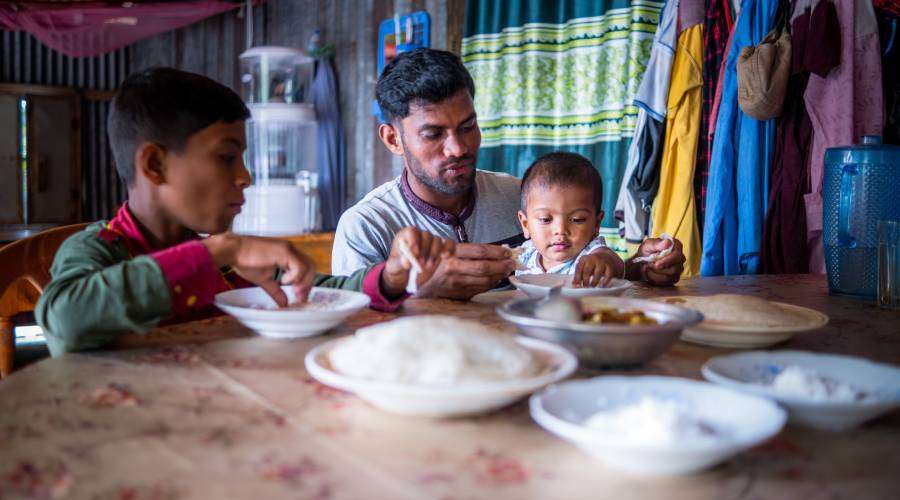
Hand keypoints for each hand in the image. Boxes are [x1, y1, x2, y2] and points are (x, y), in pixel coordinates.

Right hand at [202, 233, 316, 306]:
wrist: (232, 250)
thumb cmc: (245, 261)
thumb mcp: (264, 279)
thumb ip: (276, 290)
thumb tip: (284, 304)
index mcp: (287, 254)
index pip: (306, 267)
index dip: (306, 282)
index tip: (301, 296)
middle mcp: (290, 249)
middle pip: (311, 266)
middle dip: (308, 283)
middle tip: (300, 297)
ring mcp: (288, 249)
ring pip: (308, 266)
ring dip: (303, 282)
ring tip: (294, 291)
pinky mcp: (284, 251)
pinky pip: (298, 266)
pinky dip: (294, 276)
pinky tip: (283, 280)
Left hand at [380, 227, 455, 297]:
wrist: (405, 278)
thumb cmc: (398, 269)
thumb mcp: (394, 268)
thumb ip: (399, 263)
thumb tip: (406, 262)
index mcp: (405, 236)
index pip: (412, 231)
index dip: (414, 241)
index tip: (415, 254)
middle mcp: (419, 236)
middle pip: (426, 235)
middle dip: (425, 250)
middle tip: (421, 264)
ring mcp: (431, 242)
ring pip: (437, 240)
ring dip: (434, 253)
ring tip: (428, 267)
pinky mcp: (440, 249)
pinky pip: (449, 244)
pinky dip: (450, 249)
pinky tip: (446, 257)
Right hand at [415, 243, 516, 299]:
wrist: (427, 286)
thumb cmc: (442, 266)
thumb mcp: (453, 253)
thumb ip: (473, 252)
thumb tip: (500, 250)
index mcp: (452, 253)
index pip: (479, 251)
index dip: (497, 251)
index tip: (507, 251)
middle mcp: (453, 268)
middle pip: (484, 267)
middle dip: (502, 265)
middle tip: (512, 262)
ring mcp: (457, 282)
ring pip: (485, 279)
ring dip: (500, 275)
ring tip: (508, 269)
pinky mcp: (462, 293)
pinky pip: (483, 288)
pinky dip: (493, 283)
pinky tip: (498, 278)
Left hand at [572, 248, 623, 286]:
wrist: (606, 257)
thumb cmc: (591, 265)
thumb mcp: (584, 267)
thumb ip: (578, 275)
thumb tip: (574, 285)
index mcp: (584, 259)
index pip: (579, 268)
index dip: (577, 278)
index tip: (577, 286)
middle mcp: (593, 259)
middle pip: (587, 270)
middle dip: (585, 280)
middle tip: (585, 287)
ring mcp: (602, 262)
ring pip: (598, 272)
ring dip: (594, 281)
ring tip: (592, 286)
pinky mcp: (610, 267)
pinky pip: (608, 275)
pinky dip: (604, 282)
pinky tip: (601, 286)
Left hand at [626, 237, 685, 285]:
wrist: (642, 262)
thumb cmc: (646, 251)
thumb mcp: (648, 245)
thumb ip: (656, 243)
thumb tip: (667, 243)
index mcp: (676, 246)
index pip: (677, 255)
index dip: (667, 260)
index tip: (656, 263)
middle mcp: (680, 258)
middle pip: (675, 268)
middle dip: (659, 269)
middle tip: (649, 265)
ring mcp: (678, 269)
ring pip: (670, 276)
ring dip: (656, 273)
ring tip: (648, 267)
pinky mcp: (674, 278)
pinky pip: (667, 282)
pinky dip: (655, 278)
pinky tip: (650, 273)